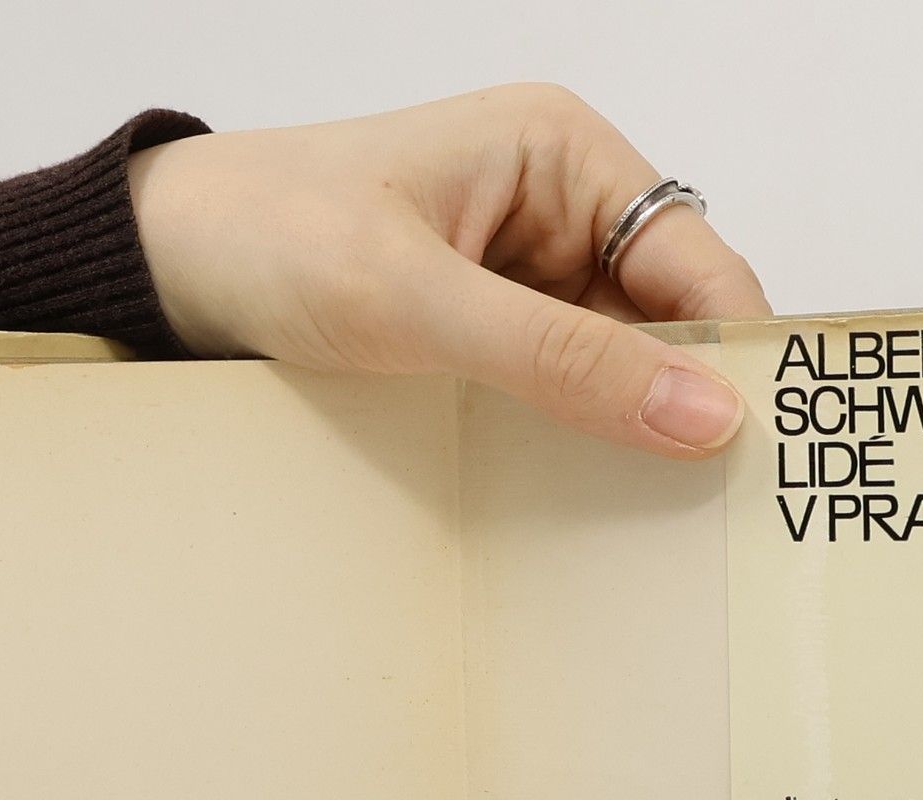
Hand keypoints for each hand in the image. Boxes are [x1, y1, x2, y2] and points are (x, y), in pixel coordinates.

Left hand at [126, 85, 770, 458]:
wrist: (164, 268)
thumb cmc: (273, 237)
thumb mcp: (419, 303)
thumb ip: (562, 361)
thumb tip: (701, 412)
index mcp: (564, 156)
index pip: (699, 263)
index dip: (737, 355)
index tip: (758, 455)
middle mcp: (559, 210)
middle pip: (669, 323)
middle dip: (686, 404)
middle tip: (714, 512)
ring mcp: (523, 278)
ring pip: (618, 369)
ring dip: (626, 434)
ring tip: (652, 520)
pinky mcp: (483, 335)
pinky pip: (559, 395)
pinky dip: (571, 443)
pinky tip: (575, 497)